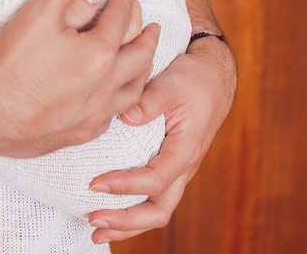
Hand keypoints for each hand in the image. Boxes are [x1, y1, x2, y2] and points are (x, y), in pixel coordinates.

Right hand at [0, 0, 159, 159]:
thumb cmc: (11, 64)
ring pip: (134, 89)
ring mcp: (95, 112)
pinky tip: (114, 98)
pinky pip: (114, 115)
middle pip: (139, 55)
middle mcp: (106, 85)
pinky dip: (122, 100)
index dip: (125, 1)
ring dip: (143, 70)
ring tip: (144, 59)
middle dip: (147, 35)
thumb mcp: (39, 12)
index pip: (121, 18)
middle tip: (150, 25)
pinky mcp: (81, 133)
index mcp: (100, 52)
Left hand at [85, 37, 236, 243]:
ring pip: (156, 210)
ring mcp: (177, 170)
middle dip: (126, 222)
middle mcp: (183, 166)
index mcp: (185, 149)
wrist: (213, 78)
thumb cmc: (193, 79)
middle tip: (93, 221)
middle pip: (159, 210)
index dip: (126, 186)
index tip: (95, 184)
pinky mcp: (168, 166)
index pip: (156, 179)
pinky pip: (152, 198)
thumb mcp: (173, 82)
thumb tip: (126, 117)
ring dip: (127, 224)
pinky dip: (131, 210)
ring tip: (95, 230)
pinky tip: (107, 210)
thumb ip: (150, 99)